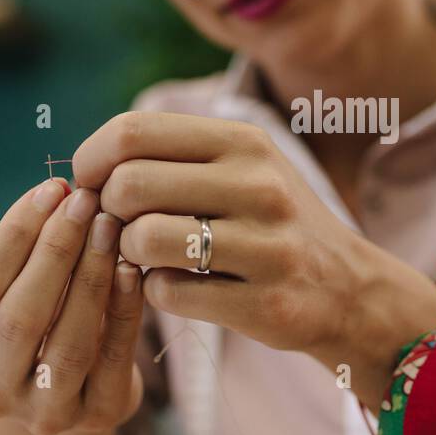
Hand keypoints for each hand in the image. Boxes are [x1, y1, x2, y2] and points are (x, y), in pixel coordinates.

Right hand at [0, 178, 146, 434]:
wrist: (72, 397)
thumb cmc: (42, 323)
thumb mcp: (19, 291)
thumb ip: (29, 250)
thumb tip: (60, 191)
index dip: (13, 235)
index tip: (51, 189)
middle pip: (19, 315)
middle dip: (54, 250)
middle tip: (85, 202)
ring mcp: (43, 412)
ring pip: (66, 341)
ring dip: (90, 276)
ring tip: (110, 226)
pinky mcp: (95, 417)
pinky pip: (112, 357)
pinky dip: (123, 309)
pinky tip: (131, 268)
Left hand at [71, 111, 435, 409]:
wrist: (349, 289)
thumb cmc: (272, 224)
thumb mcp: (241, 168)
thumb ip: (171, 155)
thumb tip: (86, 165)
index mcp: (245, 141)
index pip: (133, 131)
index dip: (92, 159)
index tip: (90, 184)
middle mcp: (260, 184)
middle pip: (129, 184)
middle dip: (108, 211)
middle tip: (122, 226)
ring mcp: (267, 245)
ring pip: (145, 239)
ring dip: (130, 254)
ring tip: (152, 257)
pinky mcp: (265, 302)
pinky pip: (168, 293)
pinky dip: (158, 293)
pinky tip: (183, 287)